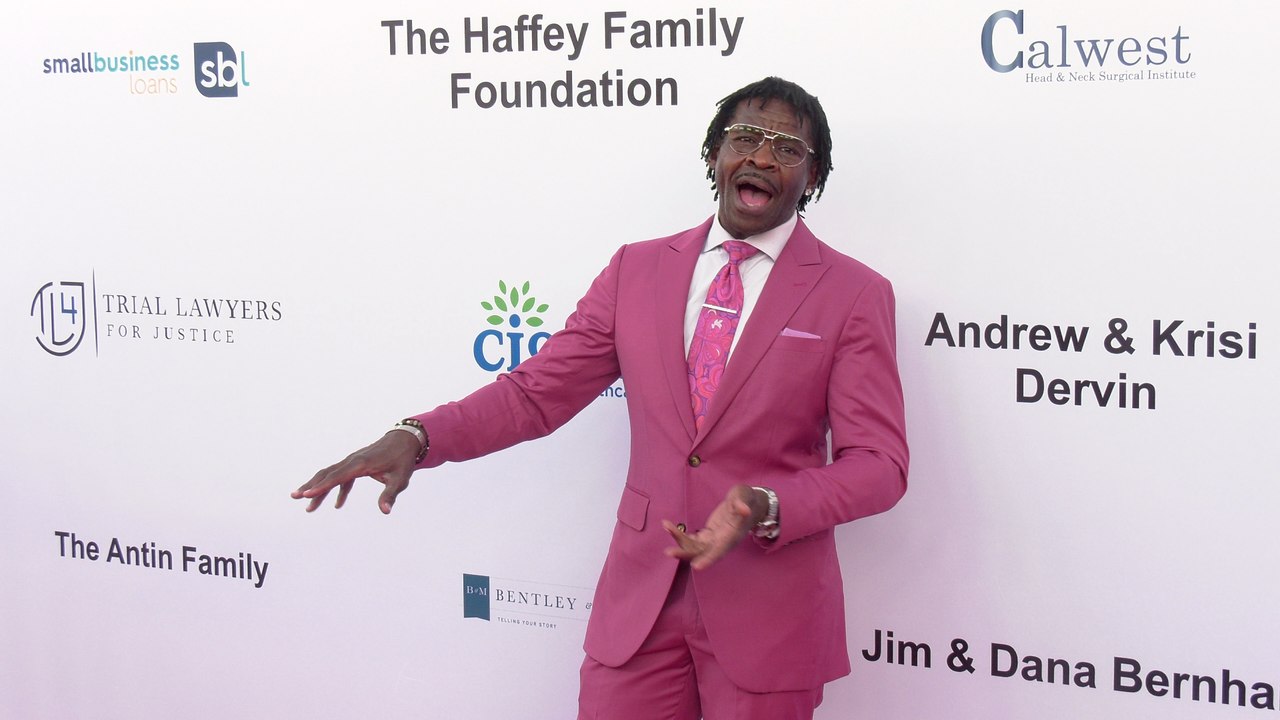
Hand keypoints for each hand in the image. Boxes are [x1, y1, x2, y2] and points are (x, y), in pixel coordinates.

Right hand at [291, 430, 420, 513]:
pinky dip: (336, 489)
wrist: (405, 440)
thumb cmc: (403, 460)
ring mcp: (353, 461)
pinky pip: (341, 476)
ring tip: (307, 505)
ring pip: (331, 474)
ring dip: (318, 488)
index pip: (338, 476)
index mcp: (361, 463)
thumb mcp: (400, 479)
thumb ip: (390, 494)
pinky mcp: (356, 463)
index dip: (322, 487)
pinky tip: (337, 505)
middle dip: (311, 487)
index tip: (306, 495)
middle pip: (328, 474)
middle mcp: (353, 460)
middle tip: (295, 497)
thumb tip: (385, 511)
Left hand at [663, 485, 767, 569]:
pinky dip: (679, 535)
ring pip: (693, 548)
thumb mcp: (745, 496)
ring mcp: (713, 541)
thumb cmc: (747, 499)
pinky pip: (691, 540)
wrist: (748, 505)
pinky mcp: (707, 536)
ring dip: (678, 541)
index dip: (709, 559)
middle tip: (668, 552)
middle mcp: (722, 543)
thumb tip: (744, 509)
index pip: (720, 550)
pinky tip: (668, 525)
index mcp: (732, 536)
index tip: (696, 567)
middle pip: (702, 553)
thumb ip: (742, 502)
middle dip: (685, 554)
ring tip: (666, 525)